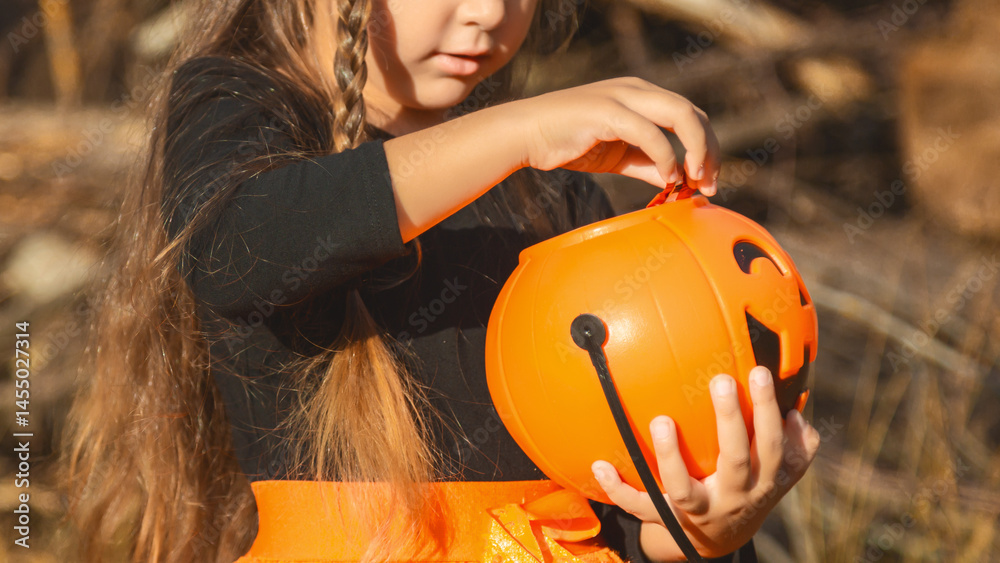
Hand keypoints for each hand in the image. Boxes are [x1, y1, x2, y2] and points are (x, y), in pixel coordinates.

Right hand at [515, 77, 719, 195]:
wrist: (526, 133)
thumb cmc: (568, 143)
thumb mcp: (617, 156)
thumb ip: (646, 165)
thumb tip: (675, 182)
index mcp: (641, 95)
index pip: (690, 116)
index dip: (707, 148)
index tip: (708, 181)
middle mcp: (638, 89)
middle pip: (693, 114)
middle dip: (710, 151)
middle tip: (710, 184)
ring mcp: (624, 96)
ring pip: (681, 115)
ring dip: (697, 151)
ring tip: (694, 180)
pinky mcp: (609, 112)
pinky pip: (650, 134)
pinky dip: (666, 158)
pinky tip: (667, 178)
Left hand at [590, 367, 819, 560]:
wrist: (722, 540)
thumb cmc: (751, 488)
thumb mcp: (780, 473)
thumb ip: (796, 446)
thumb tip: (797, 414)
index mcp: (761, 482)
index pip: (769, 444)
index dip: (767, 411)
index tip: (759, 372)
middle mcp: (731, 497)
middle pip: (735, 459)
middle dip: (729, 420)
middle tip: (721, 381)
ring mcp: (697, 510)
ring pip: (683, 489)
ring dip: (670, 456)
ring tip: (661, 420)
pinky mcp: (666, 519)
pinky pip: (640, 506)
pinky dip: (617, 489)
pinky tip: (598, 465)